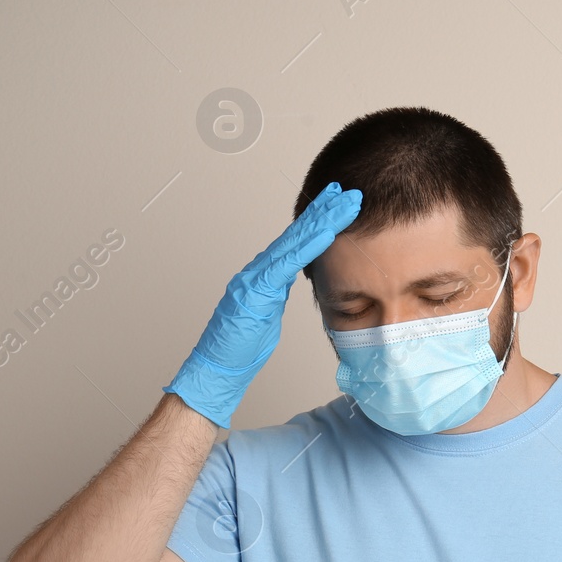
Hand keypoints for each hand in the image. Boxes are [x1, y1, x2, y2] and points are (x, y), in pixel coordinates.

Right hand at [162, 181, 361, 427]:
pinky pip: (286, 263)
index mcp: (262, 277)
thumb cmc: (239, 350)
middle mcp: (257, 271)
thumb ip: (276, 294)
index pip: (295, 244)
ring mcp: (254, 278)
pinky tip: (327, 232)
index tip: (337, 205)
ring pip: (293, 242)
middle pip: (295, 235)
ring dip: (321, 221)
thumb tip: (291, 282)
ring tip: (343, 203)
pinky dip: (308, 245)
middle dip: (322, 211)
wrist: (215, 369)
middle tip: (346, 192)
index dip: (316, 222)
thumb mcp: (266, 316)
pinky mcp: (254, 290)